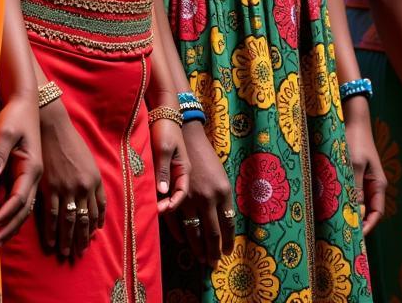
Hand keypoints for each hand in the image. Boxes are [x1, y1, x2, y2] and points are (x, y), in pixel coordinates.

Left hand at [0, 93, 42, 248]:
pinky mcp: (23, 173)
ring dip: (10, 226)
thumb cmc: (16, 115)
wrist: (25, 101)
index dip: (5, 215)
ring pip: (23, 208)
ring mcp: (30, 175)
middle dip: (8, 229)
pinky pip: (19, 200)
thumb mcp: (6, 131)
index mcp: (32, 166)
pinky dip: (10, 215)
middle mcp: (34, 175)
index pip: (19, 199)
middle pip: (24, 210)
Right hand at [37, 99, 104, 258]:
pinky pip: (52, 215)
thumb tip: (94, 200)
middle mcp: (83, 186)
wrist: (53, 129)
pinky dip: (52, 231)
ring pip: (69, 221)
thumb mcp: (88, 161)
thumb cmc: (71, 143)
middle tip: (79, 253)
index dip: (95, 225)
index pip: (97, 210)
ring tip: (66, 252)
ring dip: (68, 239)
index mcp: (94, 179)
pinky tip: (52, 242)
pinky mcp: (50, 188)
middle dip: (82, 238)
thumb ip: (92, 181)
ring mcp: (66, 188)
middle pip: (84, 219)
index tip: (92, 236)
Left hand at [151, 109, 188, 214]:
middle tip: (151, 211)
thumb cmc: (165, 129)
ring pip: (166, 192)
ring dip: (158, 200)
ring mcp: (170, 171)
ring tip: (146, 207)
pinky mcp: (161, 167)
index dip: (172, 204)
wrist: (161, 113)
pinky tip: (144, 195)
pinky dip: (153, 192)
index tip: (160, 210)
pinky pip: (159, 184)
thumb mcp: (164, 149)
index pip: (181, 193)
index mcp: (183, 169)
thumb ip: (163, 170)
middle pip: (174, 196)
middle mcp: (178, 173)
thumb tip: (162, 192)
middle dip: (164, 206)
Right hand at [168, 120, 234, 268]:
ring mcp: (189, 198)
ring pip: (194, 232)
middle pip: (211, 233)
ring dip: (198, 248)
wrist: (186, 137)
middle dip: (213, 251)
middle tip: (213, 264)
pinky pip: (176, 222)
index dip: (228, 242)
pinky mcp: (174, 196)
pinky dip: (180, 235)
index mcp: (223, 191)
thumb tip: (224, 224)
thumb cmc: (207, 157)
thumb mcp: (222, 177)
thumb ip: (223, 200)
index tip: (227, 252)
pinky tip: (184, 242)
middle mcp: (208, 198)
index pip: (228, 225)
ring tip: (201, 259)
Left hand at [342, 96, 387, 233]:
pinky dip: (341, 198)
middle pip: (365, 210)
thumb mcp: (355, 164)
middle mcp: (371, 184)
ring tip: (333, 221)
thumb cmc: (356, 140)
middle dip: (356, 222)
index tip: (356, 237)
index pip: (376, 213)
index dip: (368, 226)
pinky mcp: (352, 172)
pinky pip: (348, 191)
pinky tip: (329, 203)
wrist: (352, 118)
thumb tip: (355, 212)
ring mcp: (361, 179)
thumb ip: (355, 187)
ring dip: (347, 210)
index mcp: (378, 184)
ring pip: (355, 201)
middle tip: (341, 233)